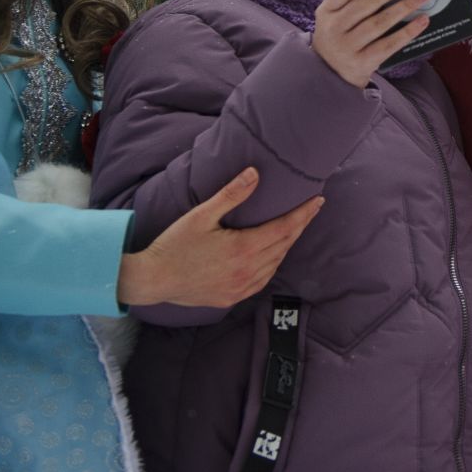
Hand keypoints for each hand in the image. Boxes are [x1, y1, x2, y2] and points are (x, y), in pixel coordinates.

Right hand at [117, 168, 321, 307]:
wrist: (153, 279)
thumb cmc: (175, 244)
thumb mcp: (201, 215)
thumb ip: (231, 194)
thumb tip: (255, 173)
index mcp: (243, 249)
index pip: (284, 228)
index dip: (303, 214)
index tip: (318, 201)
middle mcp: (247, 271)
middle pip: (284, 245)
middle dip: (300, 225)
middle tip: (312, 209)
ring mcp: (241, 287)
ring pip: (275, 264)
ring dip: (287, 245)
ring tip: (295, 228)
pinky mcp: (232, 297)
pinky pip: (262, 280)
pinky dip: (272, 264)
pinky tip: (272, 255)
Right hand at [312, 0, 432, 87]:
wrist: (331, 74)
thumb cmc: (343, 34)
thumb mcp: (340, 14)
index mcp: (327, 8)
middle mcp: (334, 26)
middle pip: (370, 0)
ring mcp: (347, 46)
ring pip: (381, 21)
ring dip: (406, 4)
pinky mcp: (362, 63)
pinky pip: (389, 44)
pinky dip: (407, 31)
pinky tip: (423, 20)